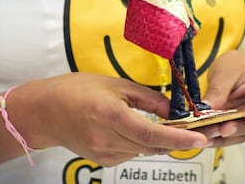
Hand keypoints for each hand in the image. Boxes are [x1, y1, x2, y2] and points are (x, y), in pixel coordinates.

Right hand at [10, 73, 208, 166]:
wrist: (43, 112)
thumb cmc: (77, 90)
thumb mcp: (116, 85)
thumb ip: (149, 99)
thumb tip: (173, 111)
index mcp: (112, 117)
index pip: (152, 134)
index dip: (179, 138)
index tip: (201, 140)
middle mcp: (108, 140)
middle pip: (153, 145)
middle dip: (175, 138)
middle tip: (193, 129)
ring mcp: (104, 154)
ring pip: (144, 151)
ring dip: (158, 139)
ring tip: (162, 124)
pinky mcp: (102, 160)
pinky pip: (132, 154)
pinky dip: (141, 143)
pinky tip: (134, 128)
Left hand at [199, 50, 244, 146]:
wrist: (241, 71)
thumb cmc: (240, 66)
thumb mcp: (227, 70)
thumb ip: (219, 89)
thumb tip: (207, 107)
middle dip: (239, 128)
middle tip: (223, 129)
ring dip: (227, 137)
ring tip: (208, 136)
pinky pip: (236, 136)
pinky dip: (221, 139)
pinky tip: (207, 139)